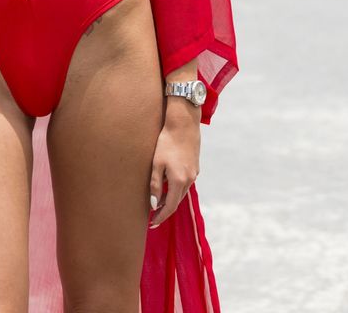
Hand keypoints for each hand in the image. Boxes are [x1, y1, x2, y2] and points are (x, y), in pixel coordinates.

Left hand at [149, 108, 199, 227]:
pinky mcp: (195, 166)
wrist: (183, 123)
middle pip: (177, 201)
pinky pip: (185, 182)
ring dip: (171, 199)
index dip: (161, 217)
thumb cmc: (166, 142)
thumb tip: (154, 204)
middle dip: (165, 210)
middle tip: (154, 217)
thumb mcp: (156, 163)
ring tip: (159, 203)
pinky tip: (168, 185)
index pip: (170, 207)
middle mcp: (189, 180)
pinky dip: (176, 188)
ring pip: (181, 192)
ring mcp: (194, 173)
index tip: (152, 224)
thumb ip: (155, 185)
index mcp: (179, 181)